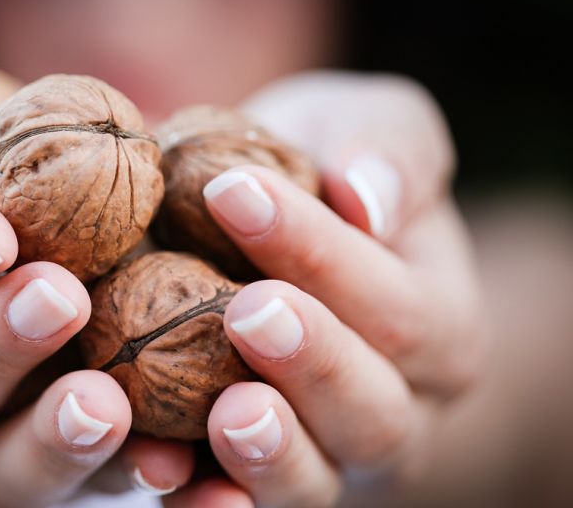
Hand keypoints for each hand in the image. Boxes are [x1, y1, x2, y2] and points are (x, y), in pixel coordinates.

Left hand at [170, 73, 484, 506]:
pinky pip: (238, 507)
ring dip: (272, 453)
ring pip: (316, 481)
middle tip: (247, 308)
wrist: (257, 237)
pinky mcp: (254, 480)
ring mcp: (326, 458)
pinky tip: (162, 471)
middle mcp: (396, 410)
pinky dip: (204, 502)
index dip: (319, 254)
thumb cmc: (317, 174)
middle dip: (312, 360)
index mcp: (439, 326)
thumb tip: (368, 197)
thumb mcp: (362, 130)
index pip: (395, 305)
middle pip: (373, 411)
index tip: (232, 191)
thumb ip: (390, 149)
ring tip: (228, 411)